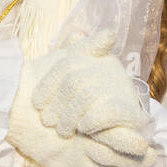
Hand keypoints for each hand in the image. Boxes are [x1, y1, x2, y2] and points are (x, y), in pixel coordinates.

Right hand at [4, 30, 157, 166]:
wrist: (7, 104)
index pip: (114, 137)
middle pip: (111, 159)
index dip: (131, 143)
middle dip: (135, 163)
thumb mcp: (65, 61)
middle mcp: (77, 142)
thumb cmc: (38, 80)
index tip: (147, 145)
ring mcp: (69, 157)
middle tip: (153, 161)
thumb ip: (89, 48)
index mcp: (84, 121)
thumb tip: (109, 33)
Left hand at [31, 29, 152, 141]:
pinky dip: (90, 121)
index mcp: (99, 59)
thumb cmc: (100, 101)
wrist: (129, 125)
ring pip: (86, 97)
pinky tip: (83, 128)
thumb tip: (74, 35)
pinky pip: (105, 113)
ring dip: (69, 117)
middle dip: (57, 104)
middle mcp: (112, 70)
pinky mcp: (129, 112)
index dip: (48, 84)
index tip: (36, 103)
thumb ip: (77, 58)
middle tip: (48, 121)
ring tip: (63, 131)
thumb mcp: (85, 77)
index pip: (67, 64)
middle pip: (74, 81)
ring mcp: (122, 90)